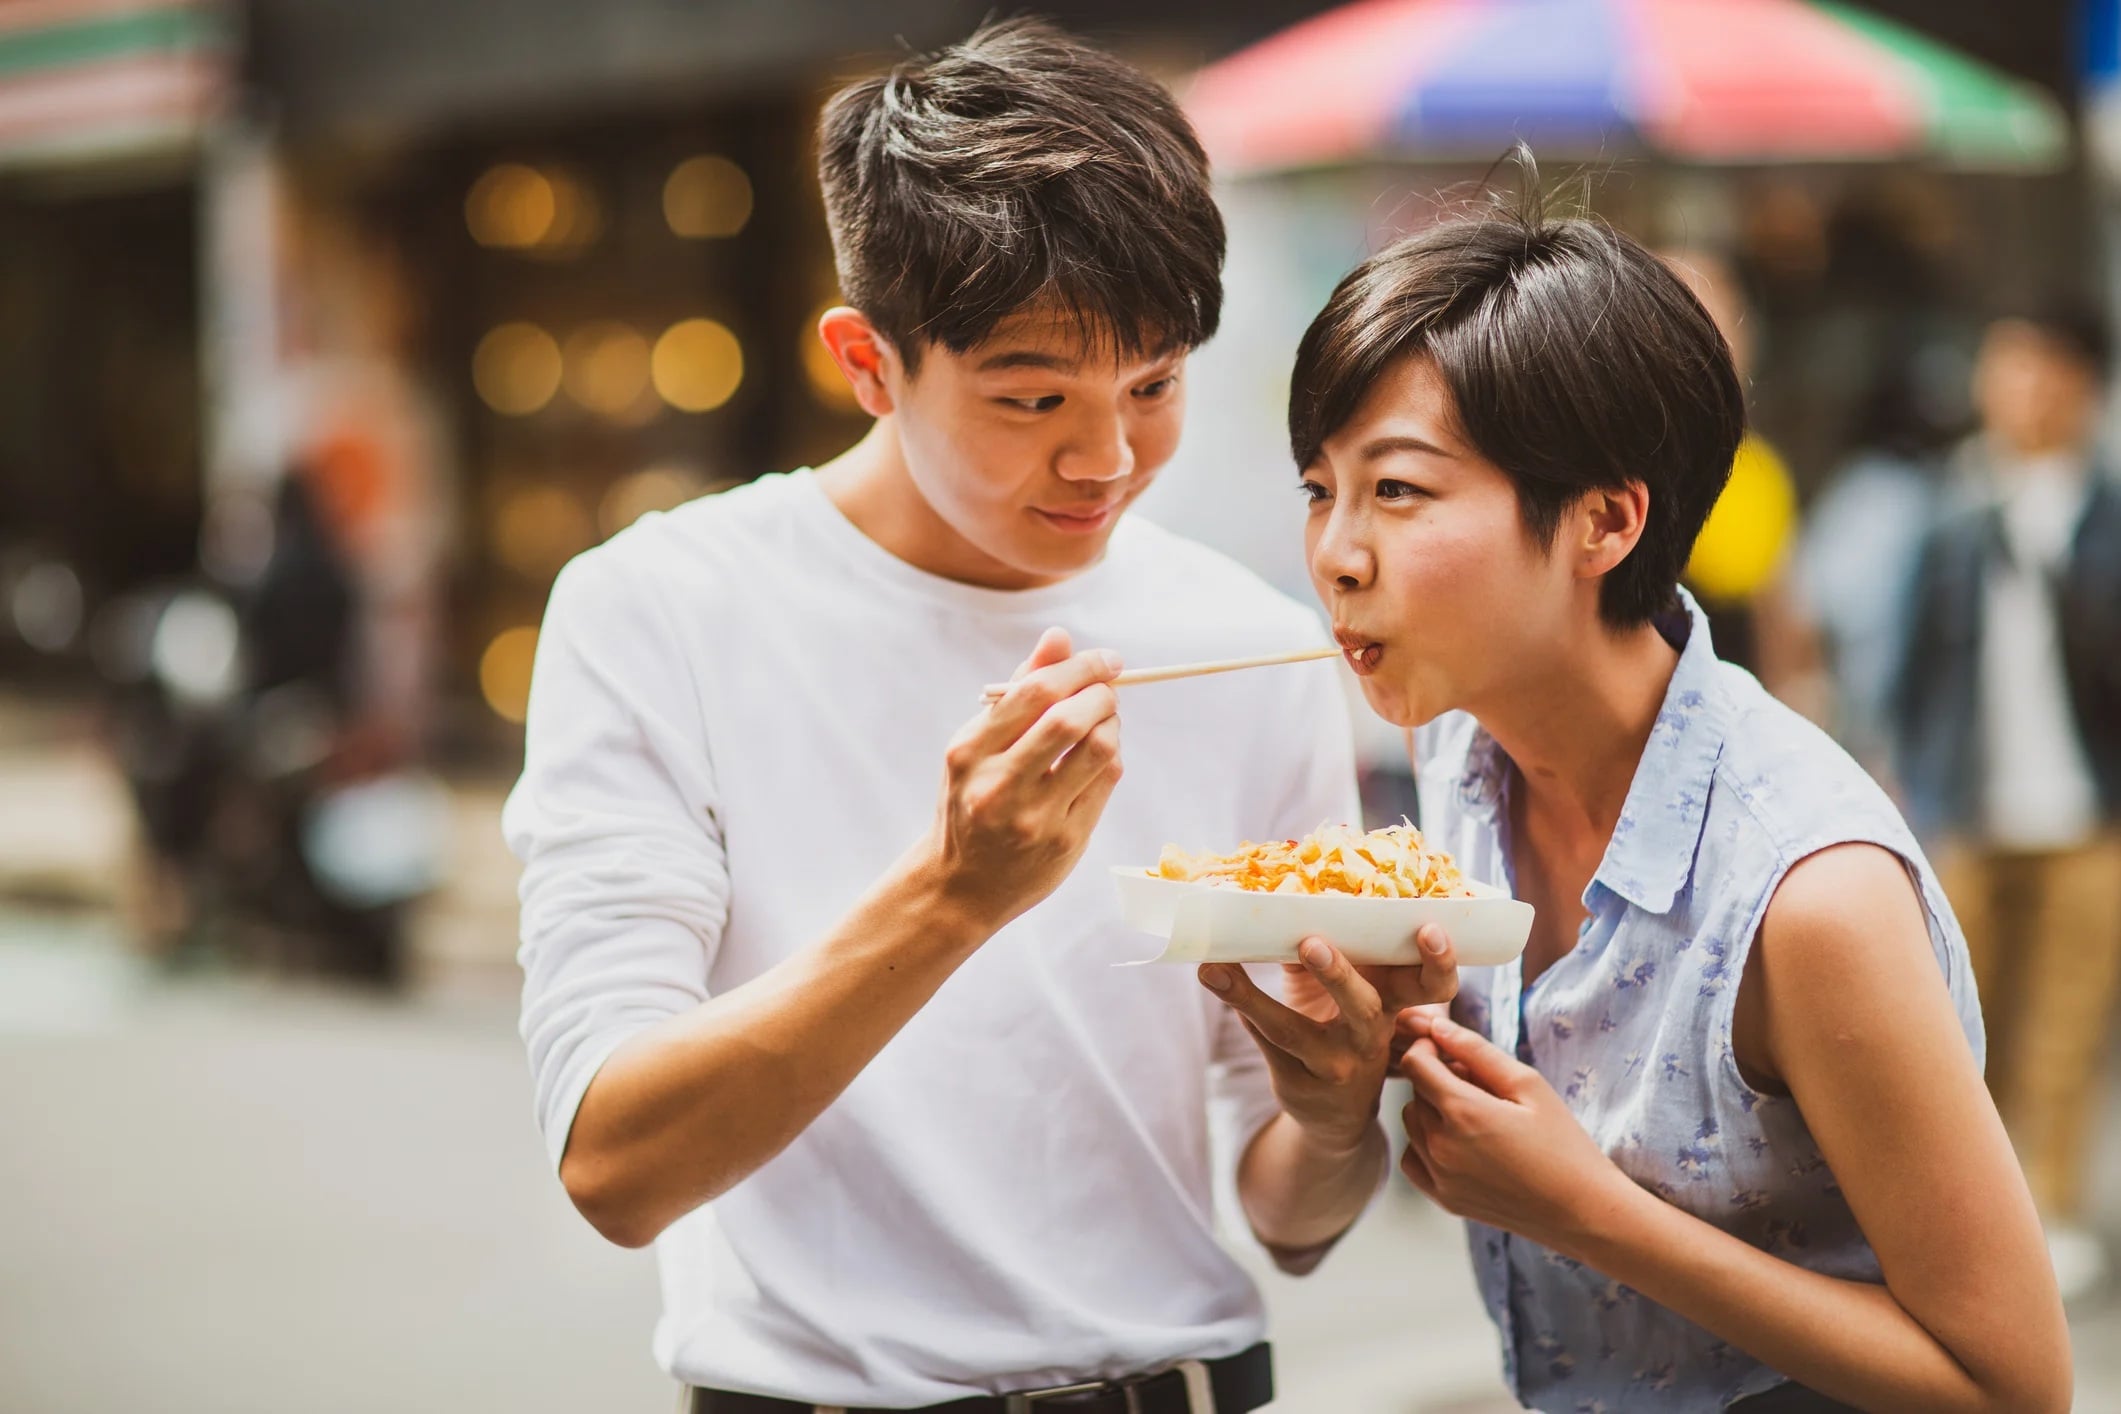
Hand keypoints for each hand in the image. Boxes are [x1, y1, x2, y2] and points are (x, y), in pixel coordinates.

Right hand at [922, 628, 1124, 933]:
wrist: (960, 886)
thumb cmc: (971, 800)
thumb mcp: (976, 746)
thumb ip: (1017, 690)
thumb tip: (1059, 638)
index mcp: (969, 752)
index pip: (1035, 692)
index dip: (1080, 668)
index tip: (1105, 660)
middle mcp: (998, 785)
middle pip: (1070, 719)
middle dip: (1102, 693)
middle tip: (1110, 687)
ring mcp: (1033, 818)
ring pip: (1098, 749)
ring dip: (1112, 723)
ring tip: (1104, 720)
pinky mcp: (1065, 842)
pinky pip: (1106, 782)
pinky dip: (1111, 756)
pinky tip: (1099, 755)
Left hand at [1200, 926, 1456, 1154]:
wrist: (1335, 1113)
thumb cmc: (1343, 1032)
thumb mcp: (1351, 996)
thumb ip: (1329, 953)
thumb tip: (1288, 895)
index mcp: (1393, 1005)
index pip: (1432, 985)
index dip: (1439, 961)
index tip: (1431, 929)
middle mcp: (1370, 1038)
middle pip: (1363, 1007)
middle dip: (1337, 974)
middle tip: (1310, 942)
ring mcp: (1334, 1067)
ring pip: (1290, 1031)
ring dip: (1250, 997)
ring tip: (1215, 969)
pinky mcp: (1297, 1084)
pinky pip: (1263, 1042)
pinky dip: (1239, 1009)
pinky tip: (1216, 979)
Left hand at [1396, 1010, 1638, 1253]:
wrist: (1582, 1210)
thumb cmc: (1563, 1143)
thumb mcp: (1528, 1085)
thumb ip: (1477, 1051)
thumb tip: (1437, 1026)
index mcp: (1463, 1112)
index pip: (1415, 1063)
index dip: (1427, 1047)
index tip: (1448, 1049)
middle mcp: (1441, 1146)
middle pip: (1415, 1093)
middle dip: (1438, 1079)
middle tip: (1480, 1087)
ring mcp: (1439, 1177)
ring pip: (1411, 1124)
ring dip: (1432, 1111)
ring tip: (1477, 1117)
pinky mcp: (1444, 1199)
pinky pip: (1413, 1158)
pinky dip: (1425, 1145)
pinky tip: (1461, 1144)